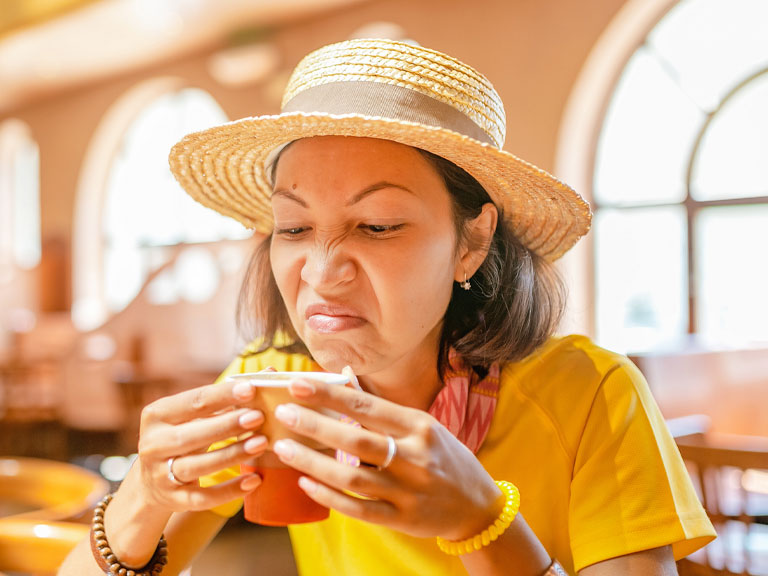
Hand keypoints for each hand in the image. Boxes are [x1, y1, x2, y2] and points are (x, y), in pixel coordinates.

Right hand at [134, 372, 270, 511]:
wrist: (152, 481)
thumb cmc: (184, 435)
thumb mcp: (195, 416)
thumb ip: (227, 397)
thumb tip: (270, 374)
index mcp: (157, 415)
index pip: (193, 402)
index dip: (223, 395)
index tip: (251, 388)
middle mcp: (152, 444)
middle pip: (192, 435)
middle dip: (227, 425)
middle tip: (259, 417)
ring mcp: (160, 475)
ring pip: (198, 466)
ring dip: (232, 455)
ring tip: (262, 443)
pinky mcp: (172, 500)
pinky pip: (203, 498)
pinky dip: (229, 491)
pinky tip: (255, 480)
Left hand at [270, 370, 502, 540]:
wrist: (477, 506)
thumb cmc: (444, 458)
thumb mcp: (423, 427)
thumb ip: (384, 413)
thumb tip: (342, 383)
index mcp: (419, 427)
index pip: (367, 407)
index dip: (330, 395)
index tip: (298, 384)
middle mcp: (415, 457)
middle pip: (355, 440)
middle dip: (314, 425)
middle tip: (283, 413)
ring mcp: (408, 491)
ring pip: (351, 477)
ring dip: (312, 462)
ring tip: (283, 448)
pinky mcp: (402, 519)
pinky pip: (358, 509)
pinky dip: (329, 497)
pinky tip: (305, 483)